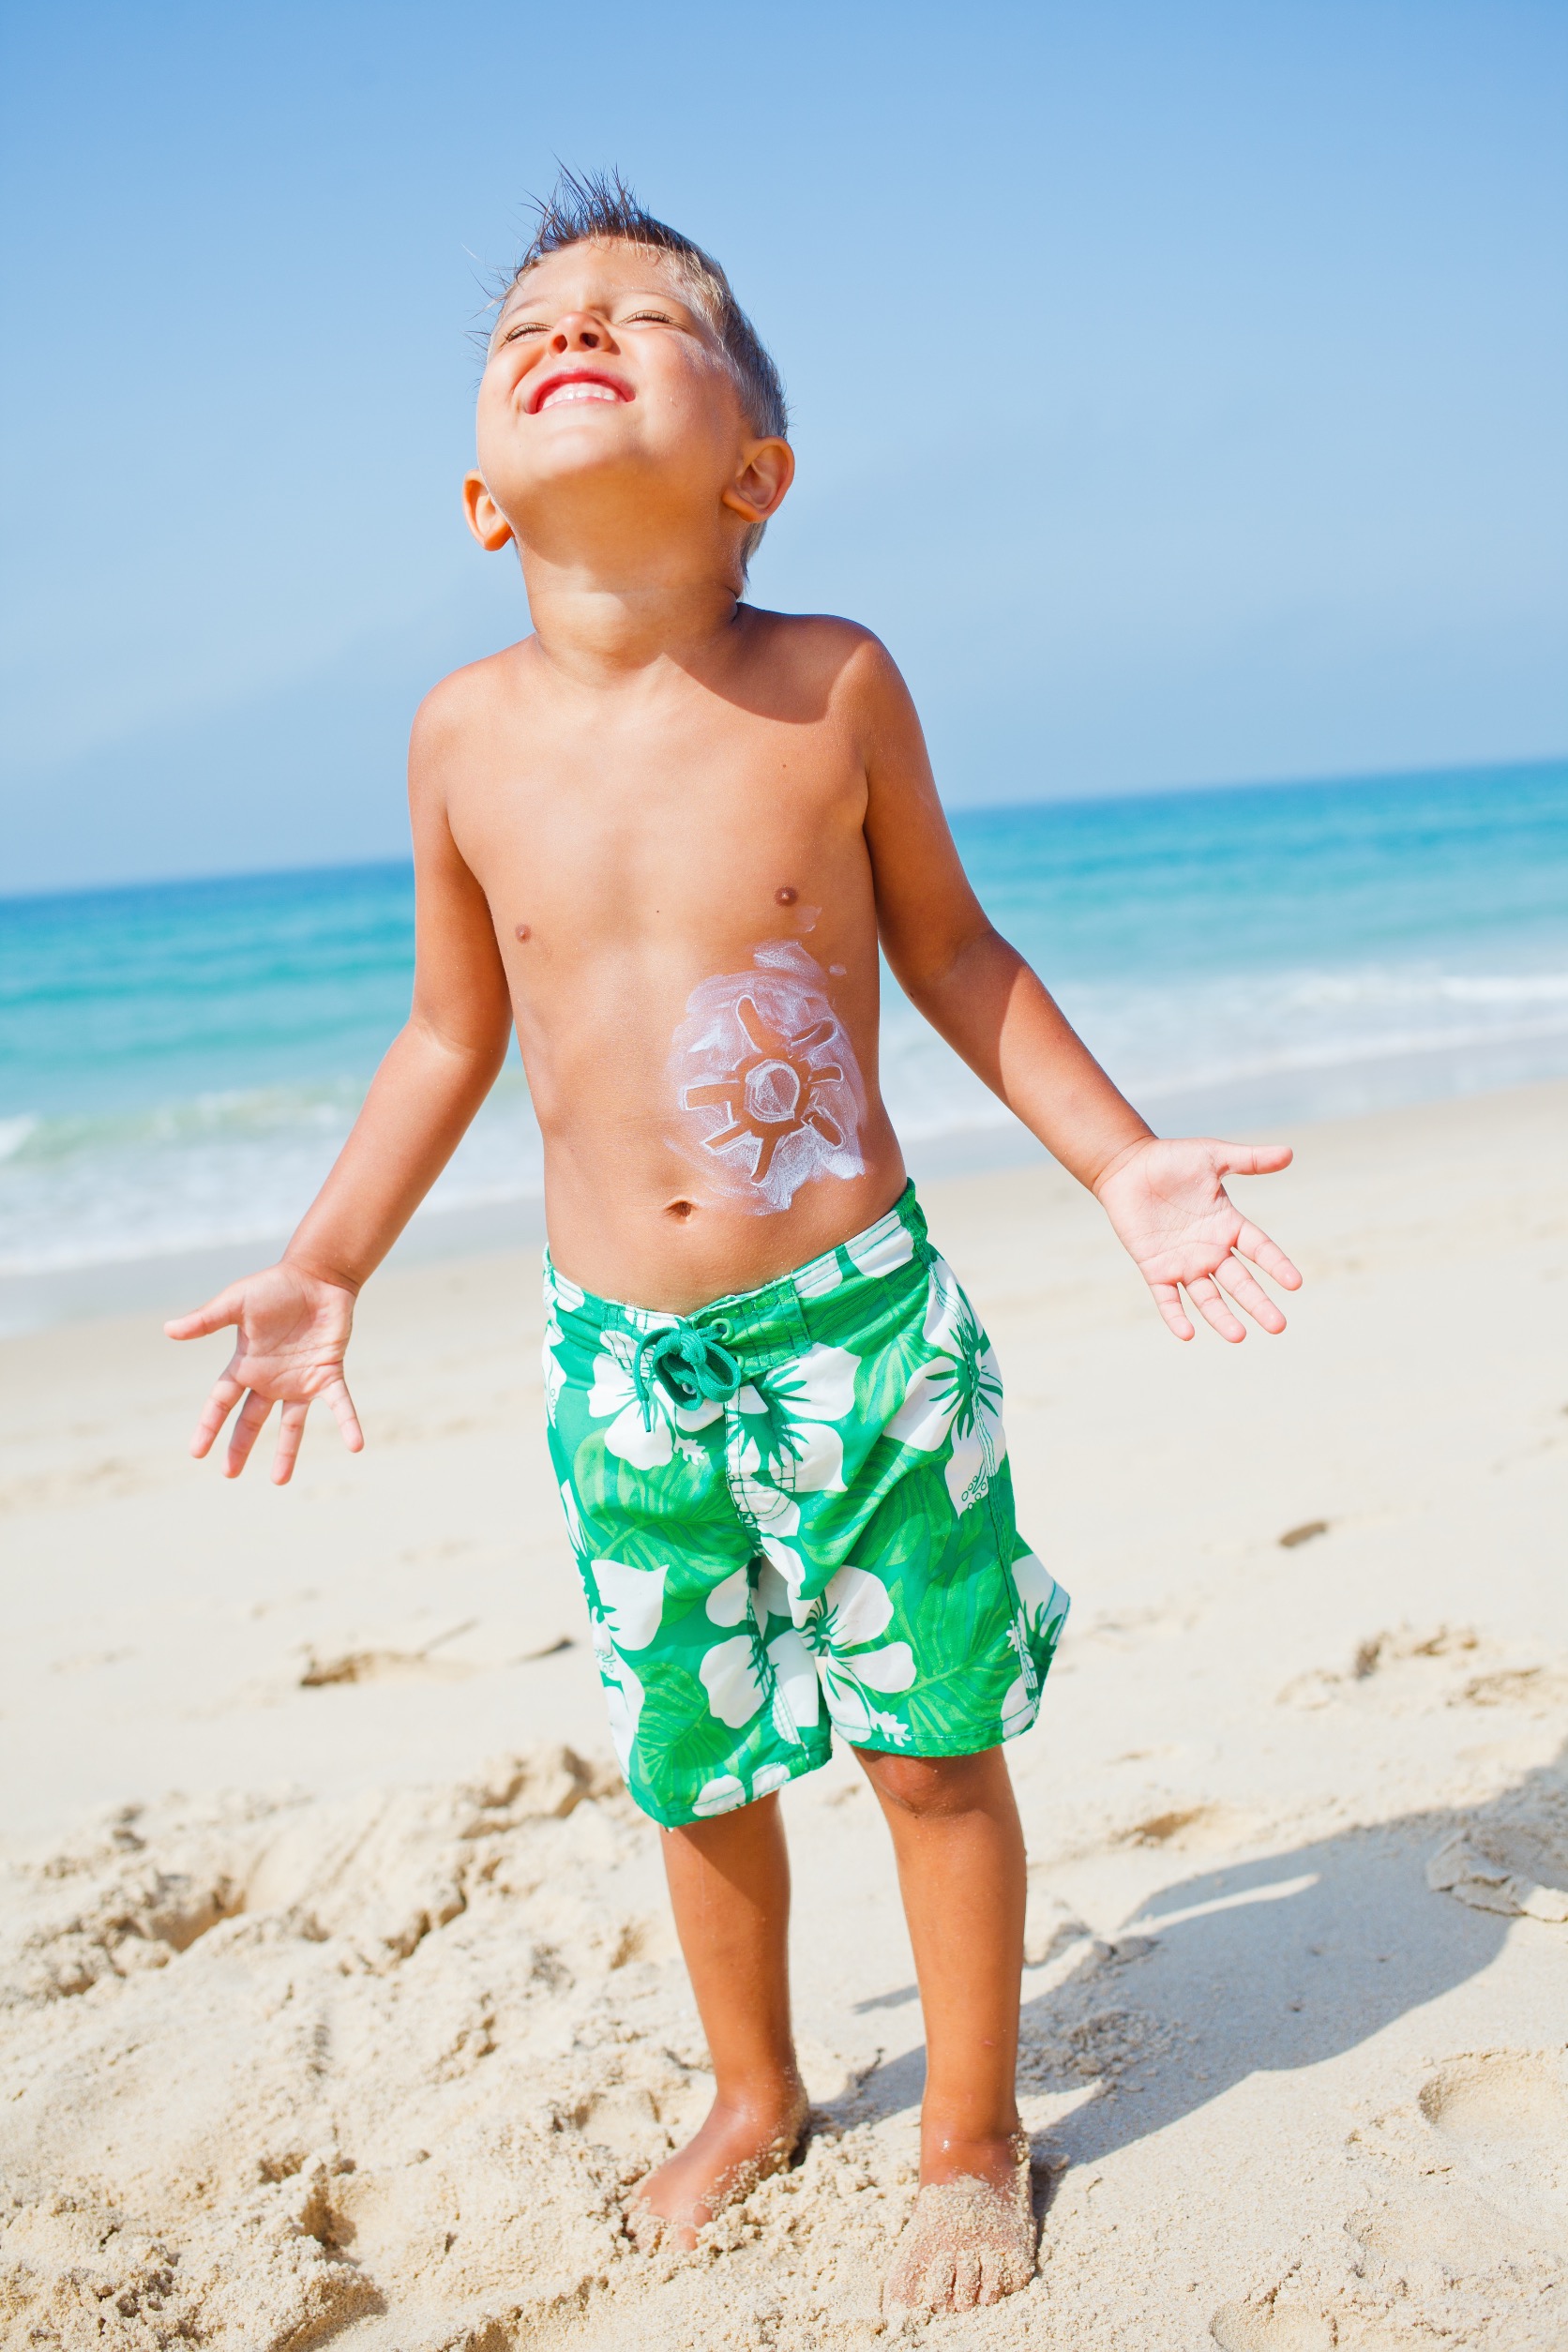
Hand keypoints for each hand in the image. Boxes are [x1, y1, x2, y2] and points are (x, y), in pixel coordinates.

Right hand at [165, 1261, 363, 1482]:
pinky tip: (356, 1445)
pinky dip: (348, 1423)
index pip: (221, 1402)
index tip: (196, 1452)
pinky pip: (340, 1404)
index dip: (209, 1426)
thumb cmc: (273, 1287)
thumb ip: (206, 1319)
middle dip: (240, 1446)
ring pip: (292, 1424)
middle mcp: (271, 1379)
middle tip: (228, 1474)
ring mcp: (301, 1380)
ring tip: (279, 1480)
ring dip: (287, 1451)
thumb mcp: (236, 1302)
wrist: (316, 1276)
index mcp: (245, 1365)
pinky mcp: (329, 1373)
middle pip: (251, 1420)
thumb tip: (168, 1329)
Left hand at [1093, 1136, 1301, 1342]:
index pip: (1260, 1250)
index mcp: (1228, 1225)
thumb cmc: (1171, 1159)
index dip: (1276, 1266)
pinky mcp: (1155, 1268)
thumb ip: (1249, 1160)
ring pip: (1207, 1297)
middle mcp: (1210, 1250)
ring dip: (1221, 1317)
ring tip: (1238, 1336)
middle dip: (1258, 1304)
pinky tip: (1187, 1333)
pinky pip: (1167, 1298)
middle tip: (1278, 1327)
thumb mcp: (1213, 1156)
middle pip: (1240, 1282)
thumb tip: (1289, 1153)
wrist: (1128, 1166)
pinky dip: (1175, 1315)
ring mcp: (1183, 1262)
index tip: (1295, 1284)